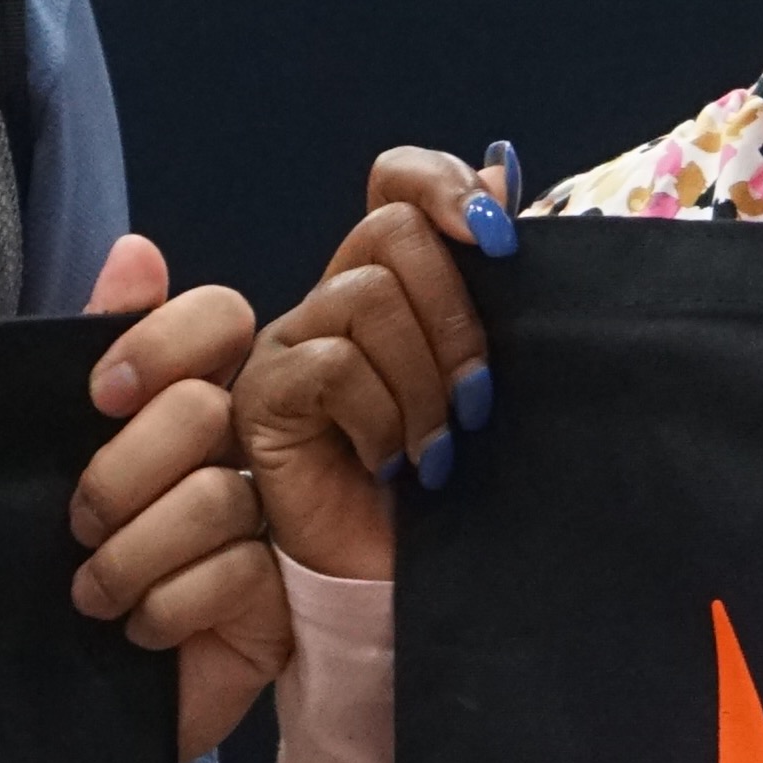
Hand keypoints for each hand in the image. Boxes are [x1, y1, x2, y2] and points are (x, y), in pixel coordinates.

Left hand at [67, 235, 280, 762]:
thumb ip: (94, 349)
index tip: (96, 398)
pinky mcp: (285, 600)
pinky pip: (237, 575)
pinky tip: (144, 632)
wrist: (71, 702)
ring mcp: (277, 524)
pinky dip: (168, 607)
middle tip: (79, 525)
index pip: (216, 318)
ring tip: (95, 596)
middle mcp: (248, 448)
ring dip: (129, 556)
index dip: (157, 345)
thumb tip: (136, 250)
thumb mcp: (61, 452)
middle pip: (202, 409)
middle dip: (118, 475)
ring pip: (215, 498)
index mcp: (195, 393)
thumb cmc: (68, 566)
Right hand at [237, 145, 519, 586]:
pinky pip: (334, 364)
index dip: (442, 187)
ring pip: (366, 296)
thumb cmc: (452, 489)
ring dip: (424, 381)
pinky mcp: (262, 398)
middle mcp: (330, 301)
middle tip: (475, 400)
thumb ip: (487, 280)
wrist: (399, 588)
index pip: (395, 183)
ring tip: (435, 448)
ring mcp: (288, 345)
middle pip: (389, 231)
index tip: (501, 241)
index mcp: (386, 284)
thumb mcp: (487, 375)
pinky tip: (391, 465)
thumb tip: (498, 173)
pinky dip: (382, 417)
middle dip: (455, 316)